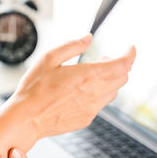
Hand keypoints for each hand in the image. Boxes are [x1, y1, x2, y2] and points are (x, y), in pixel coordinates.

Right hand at [8, 34, 135, 137]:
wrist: (27, 118)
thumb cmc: (34, 89)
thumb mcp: (49, 58)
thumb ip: (72, 46)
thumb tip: (88, 39)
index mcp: (88, 75)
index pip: (123, 64)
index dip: (130, 54)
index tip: (129, 49)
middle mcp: (94, 93)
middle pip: (122, 77)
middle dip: (119, 65)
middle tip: (104, 59)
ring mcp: (92, 108)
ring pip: (114, 92)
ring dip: (110, 80)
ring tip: (92, 75)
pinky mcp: (87, 119)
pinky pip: (101, 104)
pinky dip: (99, 94)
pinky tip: (82, 92)